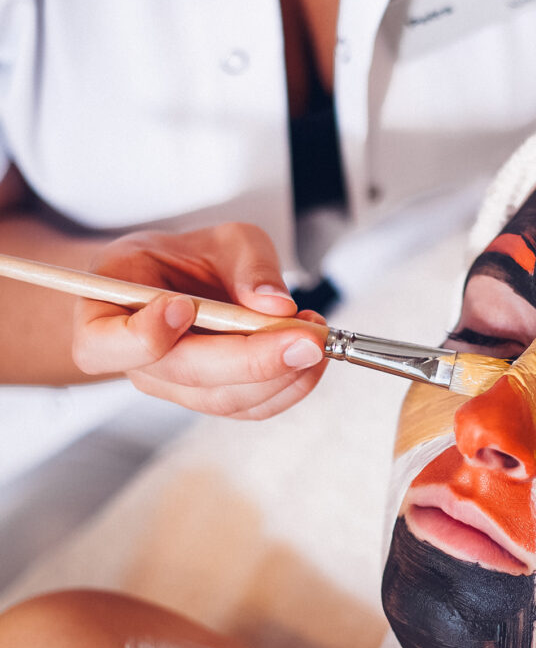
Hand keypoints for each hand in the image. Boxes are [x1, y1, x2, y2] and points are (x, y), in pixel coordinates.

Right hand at [72, 223, 327, 418]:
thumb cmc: (189, 260)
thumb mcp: (219, 239)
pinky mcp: (211, 400)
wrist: (184, 286)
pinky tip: (313, 355)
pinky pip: (249, 408)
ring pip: (224, 398)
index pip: (107, 344)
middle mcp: (135, 362)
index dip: (145, 334)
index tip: (182, 306)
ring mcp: (173, 388)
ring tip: (317, 336)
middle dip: (252, 359)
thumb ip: (247, 263)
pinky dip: (290, 386)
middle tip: (306, 337)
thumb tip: (274, 302)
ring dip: (281, 374)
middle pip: (185, 374)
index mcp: (106, 314)